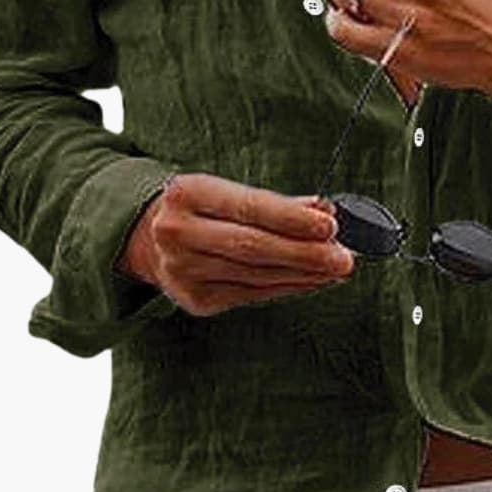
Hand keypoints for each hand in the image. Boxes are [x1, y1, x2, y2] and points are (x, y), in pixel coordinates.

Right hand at [115, 173, 354, 316]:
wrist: (147, 237)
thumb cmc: (200, 207)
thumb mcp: (225, 191)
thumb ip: (274, 203)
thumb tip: (324, 210)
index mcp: (187, 194)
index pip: (247, 207)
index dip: (291, 218)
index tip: (329, 224)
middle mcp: (178, 233)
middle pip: (252, 247)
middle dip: (305, 254)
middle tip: (344, 258)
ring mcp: (183, 271)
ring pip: (256, 275)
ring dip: (304, 274)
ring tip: (336, 269)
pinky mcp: (195, 300)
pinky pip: (252, 294)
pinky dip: (288, 287)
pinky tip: (312, 281)